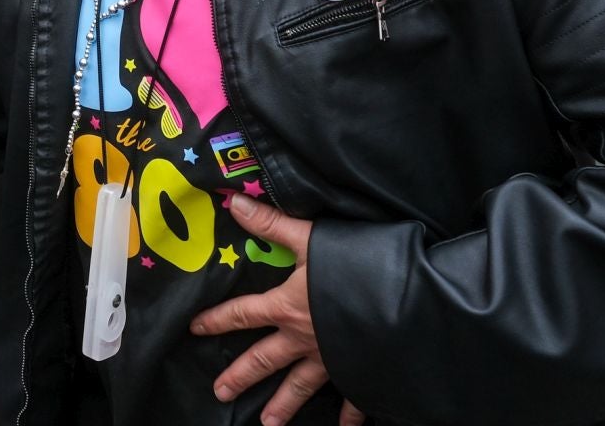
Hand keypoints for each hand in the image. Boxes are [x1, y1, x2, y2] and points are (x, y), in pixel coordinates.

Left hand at [191, 195, 361, 425]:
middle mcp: (305, 339)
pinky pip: (354, 399)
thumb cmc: (357, 268)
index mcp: (287, 308)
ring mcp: (332, 360)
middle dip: (241, 376)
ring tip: (267, 424)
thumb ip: (273, 224)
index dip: (216, 320)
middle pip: (264, 359)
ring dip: (283, 406)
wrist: (409, 306)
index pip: (242, 314)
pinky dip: (351, 416)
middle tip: (221, 393)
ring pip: (301, 386)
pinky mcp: (361, 372)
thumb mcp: (312, 240)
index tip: (195, 330)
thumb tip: (234, 202)